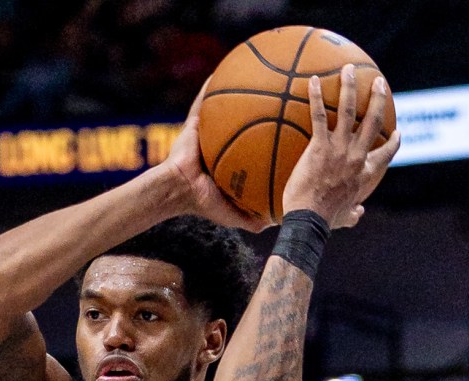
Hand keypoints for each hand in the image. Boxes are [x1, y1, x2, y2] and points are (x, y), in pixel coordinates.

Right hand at [162, 82, 267, 231]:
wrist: (177, 190)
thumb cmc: (202, 202)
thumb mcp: (233, 214)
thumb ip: (253, 218)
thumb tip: (276, 222)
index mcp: (233, 158)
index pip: (255, 143)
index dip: (272, 133)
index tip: (291, 123)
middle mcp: (223, 139)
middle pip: (246, 118)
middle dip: (262, 104)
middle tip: (281, 89)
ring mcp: (208, 129)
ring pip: (225, 105)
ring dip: (238, 88)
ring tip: (254, 70)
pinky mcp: (195, 121)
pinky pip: (203, 100)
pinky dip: (210, 86)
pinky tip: (222, 71)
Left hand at [278, 65, 398, 230]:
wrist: (311, 221)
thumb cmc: (325, 222)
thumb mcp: (344, 219)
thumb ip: (353, 214)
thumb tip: (358, 214)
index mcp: (365, 173)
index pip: (385, 154)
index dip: (393, 142)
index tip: (397, 133)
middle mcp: (357, 156)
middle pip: (373, 121)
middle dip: (378, 98)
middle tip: (378, 82)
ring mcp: (340, 149)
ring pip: (350, 111)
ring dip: (351, 87)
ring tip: (349, 69)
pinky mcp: (320, 147)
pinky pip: (319, 116)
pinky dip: (317, 97)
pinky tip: (313, 81)